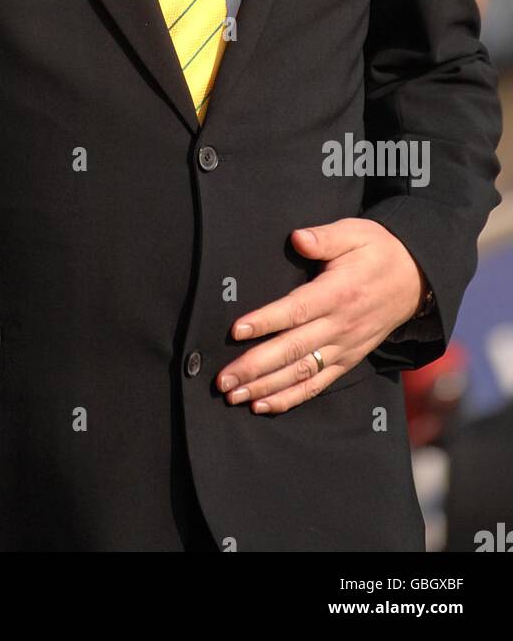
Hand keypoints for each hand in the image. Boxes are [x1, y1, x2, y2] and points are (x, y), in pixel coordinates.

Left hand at [216, 218, 425, 413]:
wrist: (416, 279)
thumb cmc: (377, 251)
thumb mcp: (354, 234)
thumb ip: (324, 238)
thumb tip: (298, 238)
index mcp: (338, 293)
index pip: (296, 310)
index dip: (265, 321)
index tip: (236, 331)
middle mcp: (340, 326)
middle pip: (293, 350)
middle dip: (255, 366)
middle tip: (224, 379)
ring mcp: (344, 347)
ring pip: (301, 373)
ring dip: (266, 387)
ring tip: (235, 396)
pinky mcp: (348, 360)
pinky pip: (318, 384)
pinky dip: (291, 398)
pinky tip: (265, 405)